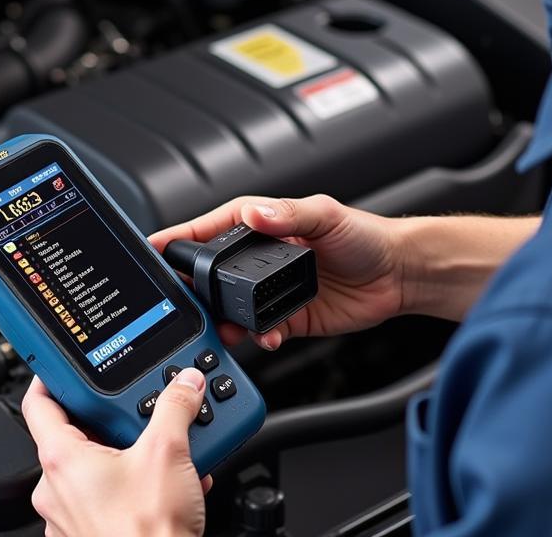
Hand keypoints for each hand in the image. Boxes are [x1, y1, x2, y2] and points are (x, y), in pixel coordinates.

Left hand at [22, 369, 210, 536]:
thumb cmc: (148, 533)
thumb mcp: (168, 451)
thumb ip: (175, 406)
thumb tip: (185, 383)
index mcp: (62, 459)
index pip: (39, 403)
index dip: (50, 376)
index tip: (62, 363)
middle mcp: (57, 489)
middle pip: (76, 433)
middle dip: (111, 418)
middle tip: (137, 406)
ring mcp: (71, 517)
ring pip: (96, 466)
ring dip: (129, 452)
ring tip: (164, 447)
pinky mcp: (91, 535)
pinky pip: (108, 496)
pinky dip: (135, 483)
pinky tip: (169, 481)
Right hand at [150, 194, 404, 350]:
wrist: (398, 275)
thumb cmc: (365, 235)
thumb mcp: (324, 215)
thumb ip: (288, 214)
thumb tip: (255, 213)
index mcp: (261, 223)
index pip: (209, 229)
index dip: (180, 239)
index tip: (153, 248)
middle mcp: (260, 257)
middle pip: (211, 272)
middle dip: (193, 287)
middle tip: (181, 300)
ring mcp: (269, 289)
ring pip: (228, 307)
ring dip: (221, 319)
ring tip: (221, 327)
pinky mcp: (285, 318)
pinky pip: (257, 331)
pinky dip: (253, 337)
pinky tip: (262, 336)